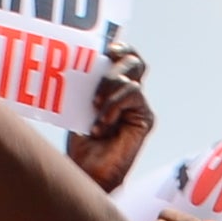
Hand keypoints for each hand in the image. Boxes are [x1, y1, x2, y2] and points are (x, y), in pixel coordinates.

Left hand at [65, 47, 155, 193]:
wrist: (88, 173)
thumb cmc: (81, 144)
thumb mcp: (77, 109)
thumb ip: (83, 87)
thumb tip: (79, 61)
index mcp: (114, 89)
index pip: (124, 58)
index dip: (120, 47)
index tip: (106, 48)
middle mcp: (129, 95)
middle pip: (134, 62)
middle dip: (116, 63)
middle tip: (101, 71)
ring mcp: (138, 107)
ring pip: (133, 77)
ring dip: (111, 86)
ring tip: (95, 105)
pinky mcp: (144, 119)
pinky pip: (135, 95)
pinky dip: (116, 104)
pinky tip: (103, 120)